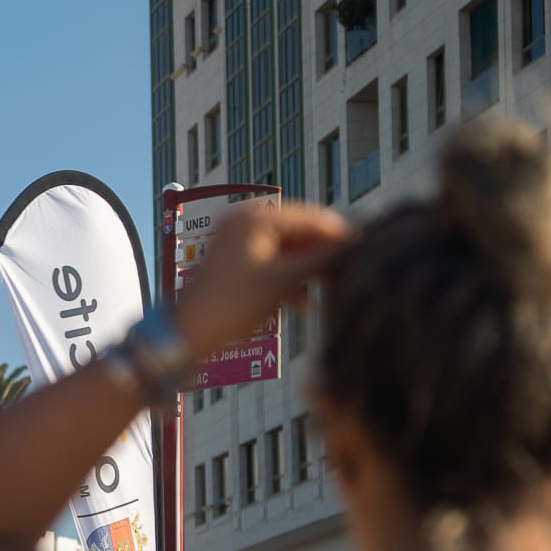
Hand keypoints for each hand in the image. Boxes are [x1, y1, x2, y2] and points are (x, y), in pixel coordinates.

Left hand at [172, 199, 350, 357]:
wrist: (186, 334)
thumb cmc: (231, 307)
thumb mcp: (283, 282)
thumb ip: (319, 261)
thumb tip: (351, 245)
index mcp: (254, 219)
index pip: (308, 216)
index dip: (337, 233)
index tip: (364, 246)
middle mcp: (243, 222)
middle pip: (297, 232)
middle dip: (321, 253)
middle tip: (350, 270)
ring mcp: (236, 241)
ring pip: (285, 250)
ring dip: (306, 269)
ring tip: (330, 289)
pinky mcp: (233, 262)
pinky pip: (270, 262)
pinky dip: (287, 278)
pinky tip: (304, 302)